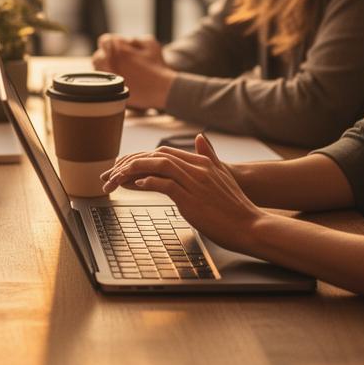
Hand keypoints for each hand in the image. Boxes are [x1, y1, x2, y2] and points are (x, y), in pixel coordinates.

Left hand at [93, 34, 173, 110]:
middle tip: (118, 61)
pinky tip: (120, 81)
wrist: (163, 89)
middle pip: (98, 55)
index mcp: (118, 48)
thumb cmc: (157, 66)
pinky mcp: (110, 89)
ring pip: (98, 69)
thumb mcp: (151, 43)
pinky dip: (108, 80)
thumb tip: (127, 42)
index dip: (111, 44)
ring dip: (105, 68)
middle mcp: (109, 60)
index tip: (119, 50)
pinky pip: (102, 82)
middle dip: (106, 56)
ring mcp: (108, 76)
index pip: (104, 40)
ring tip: (119, 71)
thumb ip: (135, 39)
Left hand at [101, 135, 266, 251]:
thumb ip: (210, 156)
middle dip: (130, 162)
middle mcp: (196, 168)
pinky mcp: (191, 198)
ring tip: (116, 179)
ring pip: (157, 165)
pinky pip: (164, 184)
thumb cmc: (236, 206)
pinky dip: (147, 182)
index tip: (124, 166)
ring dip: (132, 170)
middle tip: (112, 173)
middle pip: (156, 155)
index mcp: (201, 162)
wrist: (251, 226)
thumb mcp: (223, 175)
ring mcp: (194, 181)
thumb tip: (200, 138)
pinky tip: (135, 186)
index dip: (141, 157)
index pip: (163, 151)